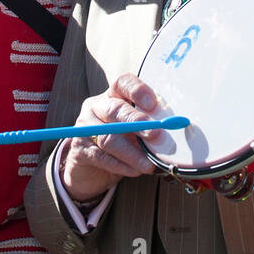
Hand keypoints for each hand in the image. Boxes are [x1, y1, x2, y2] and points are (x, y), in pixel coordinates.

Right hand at [60, 74, 163, 201]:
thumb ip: (150, 126)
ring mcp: (84, 128)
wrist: (92, 168)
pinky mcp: (79, 150)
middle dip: (138, 123)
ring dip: (133, 153)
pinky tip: (136, 170)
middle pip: (115, 110)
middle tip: (157, 134)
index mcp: (113, 95)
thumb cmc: (122, 142)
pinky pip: (102, 157)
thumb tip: (174, 131)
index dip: (137, 90)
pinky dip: (122, 165)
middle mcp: (96, 107)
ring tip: (149, 164)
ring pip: (108, 138)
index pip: (123, 83)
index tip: (153, 104)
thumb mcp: (136, 130)